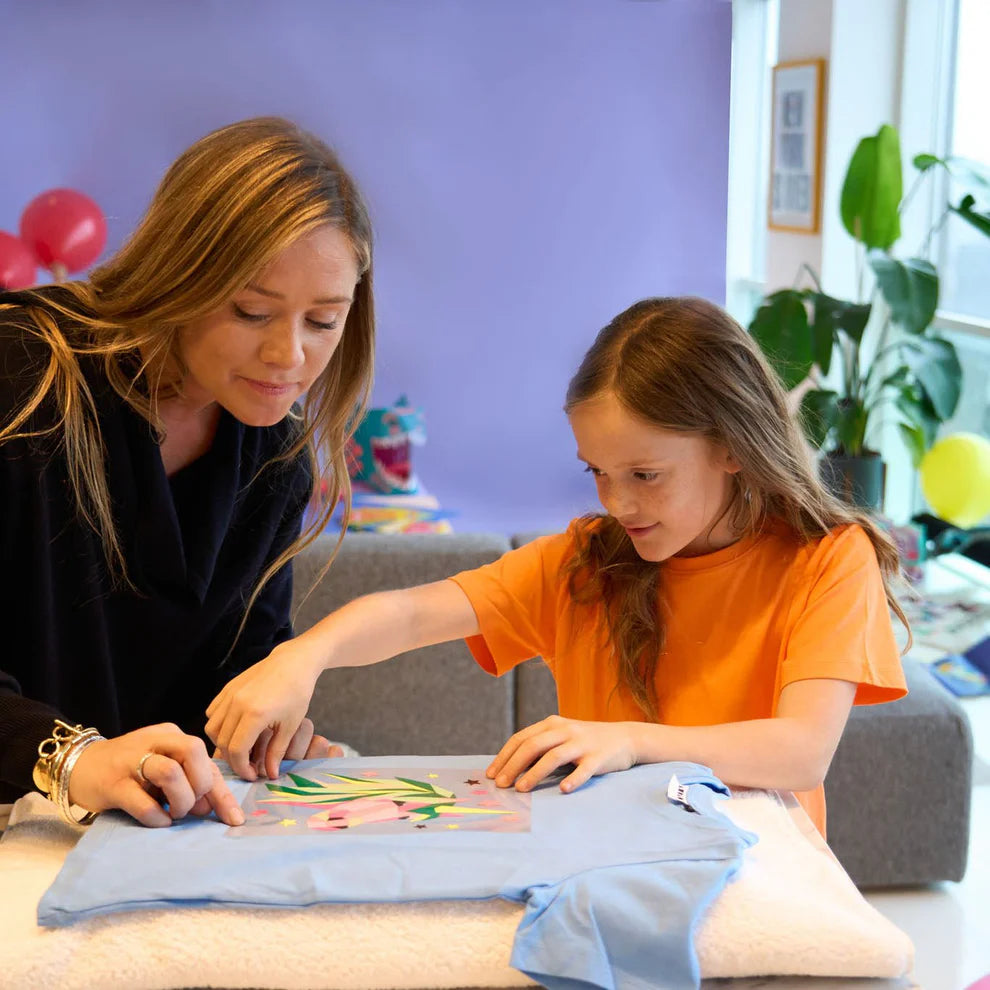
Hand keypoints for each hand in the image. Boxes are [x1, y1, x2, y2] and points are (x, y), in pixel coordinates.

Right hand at [68, 723, 244, 827]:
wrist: (79, 766)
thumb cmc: (130, 770)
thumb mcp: (163, 767)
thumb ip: (189, 781)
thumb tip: (211, 809)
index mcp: (171, 735)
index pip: (206, 759)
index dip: (223, 792)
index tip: (235, 819)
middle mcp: (154, 742)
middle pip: (193, 751)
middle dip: (201, 785)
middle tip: (192, 806)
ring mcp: (131, 761)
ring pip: (170, 771)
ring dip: (181, 799)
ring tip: (176, 813)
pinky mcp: (113, 783)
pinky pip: (142, 801)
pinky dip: (157, 816)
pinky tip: (159, 821)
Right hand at [205, 639, 324, 780]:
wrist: (293, 662)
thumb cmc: (297, 692)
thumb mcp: (292, 725)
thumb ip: (277, 751)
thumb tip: (269, 775)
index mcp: (255, 714)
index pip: (236, 750)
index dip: (241, 768)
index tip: (252, 775)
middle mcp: (237, 703)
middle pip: (222, 742)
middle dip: (232, 759)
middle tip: (246, 765)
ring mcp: (230, 694)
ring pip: (212, 728)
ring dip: (222, 743)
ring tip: (240, 748)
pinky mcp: (227, 688)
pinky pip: (212, 713)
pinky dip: (218, 725)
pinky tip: (234, 729)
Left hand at [486, 715, 638, 792]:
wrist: (625, 738)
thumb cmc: (586, 741)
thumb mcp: (561, 736)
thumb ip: (540, 746)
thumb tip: (510, 767)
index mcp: (552, 723)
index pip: (521, 738)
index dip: (504, 756)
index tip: (491, 774)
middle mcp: (565, 730)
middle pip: (533, 745)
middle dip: (513, 765)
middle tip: (501, 785)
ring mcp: (582, 743)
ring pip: (553, 756)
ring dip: (535, 773)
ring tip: (521, 789)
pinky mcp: (599, 757)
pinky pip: (584, 769)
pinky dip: (573, 779)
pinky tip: (563, 790)